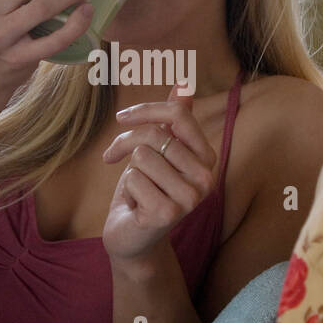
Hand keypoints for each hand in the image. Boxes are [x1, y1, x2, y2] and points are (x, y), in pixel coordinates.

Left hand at [102, 81, 216, 262]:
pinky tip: (137, 207)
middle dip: (126, 143)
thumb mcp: (158, 152)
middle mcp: (206, 178)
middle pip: (155, 135)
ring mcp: (190, 198)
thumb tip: (184, 85)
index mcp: (207, 158)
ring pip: (142, 156)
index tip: (121, 118)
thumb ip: (175, 121)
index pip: (178, 115)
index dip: (146, 110)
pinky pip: (134, 179)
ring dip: (129, 172)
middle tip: (114, 157)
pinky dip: (127, 191)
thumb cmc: (145, 191)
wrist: (132, 238)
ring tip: (137, 190)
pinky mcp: (169, 213)